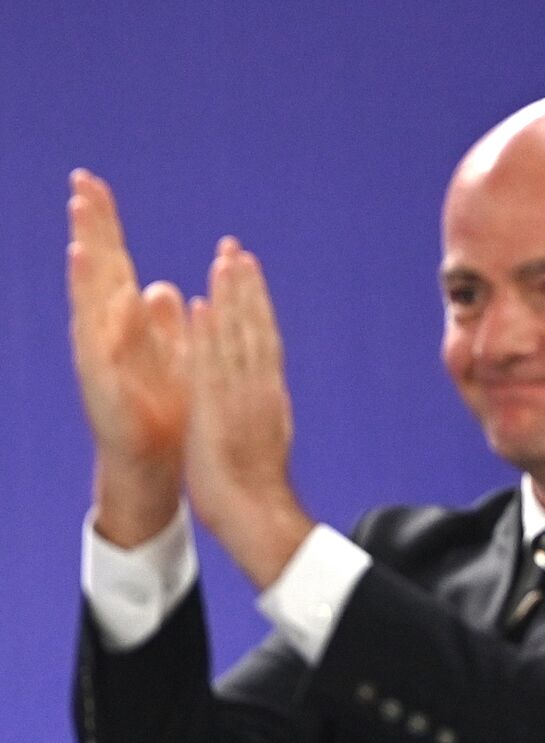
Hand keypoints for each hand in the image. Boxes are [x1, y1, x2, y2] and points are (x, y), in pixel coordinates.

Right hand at [67, 169, 188, 545]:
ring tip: (82, 241)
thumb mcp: (166, 356)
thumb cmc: (160, 406)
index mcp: (124, 323)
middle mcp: (105, 335)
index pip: (110, 262)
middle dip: (89, 232)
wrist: (153, 460)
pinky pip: (105, 356)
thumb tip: (163, 287)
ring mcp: (102, 361)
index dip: (101, 224)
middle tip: (79, 187)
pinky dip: (108, 332)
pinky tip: (111, 305)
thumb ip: (161, 323)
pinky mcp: (107, 391)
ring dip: (87, 277)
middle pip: (96, 273)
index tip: (91, 182)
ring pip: (91, 310)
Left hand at [185, 237, 312, 587]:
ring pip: (237, 337)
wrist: (256, 514)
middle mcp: (260, 388)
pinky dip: (207, 334)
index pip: (263, 339)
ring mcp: (241, 397)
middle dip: (245, 288)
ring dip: (230, 297)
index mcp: (269, 394)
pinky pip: (211, 365)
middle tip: (235, 248)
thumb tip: (263, 387)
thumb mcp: (264, 436)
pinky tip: (198, 306)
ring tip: (223, 260)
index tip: (247, 271)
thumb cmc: (255, 485)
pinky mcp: (218, 409)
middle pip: (255, 329)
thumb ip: (261, 406)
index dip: (256, 303)